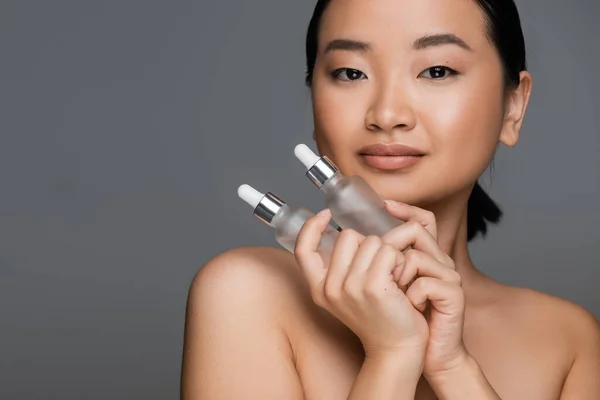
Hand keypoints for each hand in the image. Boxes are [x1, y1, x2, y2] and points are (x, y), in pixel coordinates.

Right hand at [294, 209, 428, 356]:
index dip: (311, 228)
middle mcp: (330, 288)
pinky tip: (401, 280)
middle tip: (380, 268)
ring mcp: (350, 287)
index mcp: (319, 289)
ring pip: (372, 241)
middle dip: (368, 243)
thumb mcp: (347, 294)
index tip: (325, 214)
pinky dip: (400, 260)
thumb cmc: (378, 318)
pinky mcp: (373, 287)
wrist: (397, 349)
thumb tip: (346, 231)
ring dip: (388, 252)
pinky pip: (389, 251)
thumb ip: (340, 267)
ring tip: (392, 277)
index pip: (303, 249)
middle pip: (348, 235)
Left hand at [382, 200, 468, 379]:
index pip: (422, 220)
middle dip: (387, 257)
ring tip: (397, 297)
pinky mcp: (455, 294)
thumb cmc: (396, 320)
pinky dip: (411, 298)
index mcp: (424, 256)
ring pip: (413, 257)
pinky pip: (423, 283)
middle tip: (386, 283)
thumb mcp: (378, 285)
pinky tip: (411, 308)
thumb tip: (349, 236)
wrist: (417, 355)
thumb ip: (371, 261)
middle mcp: (440, 261)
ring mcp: (449, 276)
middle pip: (413, 233)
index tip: (385, 203)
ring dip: (396, 280)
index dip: (407, 209)